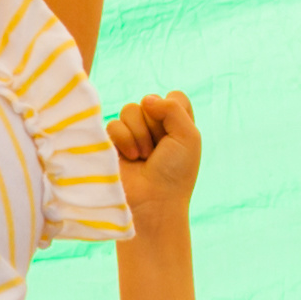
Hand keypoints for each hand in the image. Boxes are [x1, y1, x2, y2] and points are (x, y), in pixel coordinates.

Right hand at [110, 91, 202, 238]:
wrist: (152, 203)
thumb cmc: (175, 174)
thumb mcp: (189, 136)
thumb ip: (173, 108)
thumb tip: (146, 99)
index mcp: (176, 124)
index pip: (174, 97)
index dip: (174, 112)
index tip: (176, 135)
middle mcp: (154, 126)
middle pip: (150, 100)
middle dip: (155, 127)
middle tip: (158, 151)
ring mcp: (132, 134)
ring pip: (129, 110)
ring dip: (139, 135)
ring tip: (143, 157)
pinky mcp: (112, 143)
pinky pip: (113, 124)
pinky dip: (123, 140)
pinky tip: (130, 159)